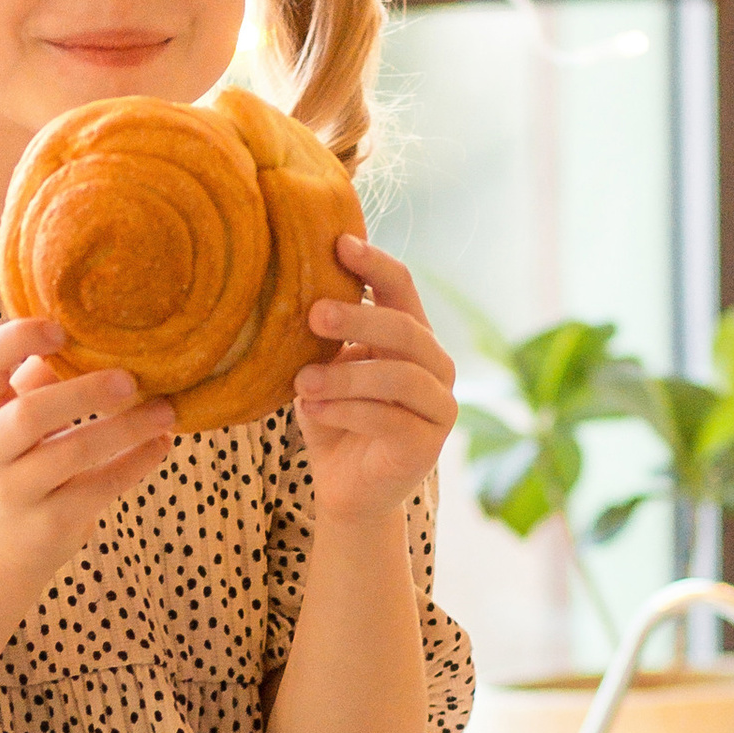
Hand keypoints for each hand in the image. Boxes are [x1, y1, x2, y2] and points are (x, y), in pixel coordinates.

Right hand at [0, 316, 175, 578]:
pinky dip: (136, 463)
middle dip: (83, 393)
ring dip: (126, 429)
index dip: (17, 338)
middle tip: (131, 380)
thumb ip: (43, 377)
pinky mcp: (50, 523)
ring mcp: (17, 490)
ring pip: (72, 453)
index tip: (61, 328)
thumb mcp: (12, 417)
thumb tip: (100, 330)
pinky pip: (99, 488)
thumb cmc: (15, 461)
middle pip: (29, 414)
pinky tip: (161, 444)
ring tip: (166, 411)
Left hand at [294, 234, 456, 523]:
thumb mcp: (324, 369)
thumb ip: (324, 337)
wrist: (346, 489)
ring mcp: (439, 405)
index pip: (402, 286)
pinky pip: (387, 417)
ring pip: (397, 375)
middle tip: (314, 314)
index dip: (375, 263)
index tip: (337, 243)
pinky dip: (345, 410)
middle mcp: (435, 365)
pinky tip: (312, 408)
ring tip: (300, 381)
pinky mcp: (428, 444)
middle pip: (405, 328)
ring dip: (344, 375)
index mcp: (410, 336)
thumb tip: (294, 288)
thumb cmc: (334, 420)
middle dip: (359, 317)